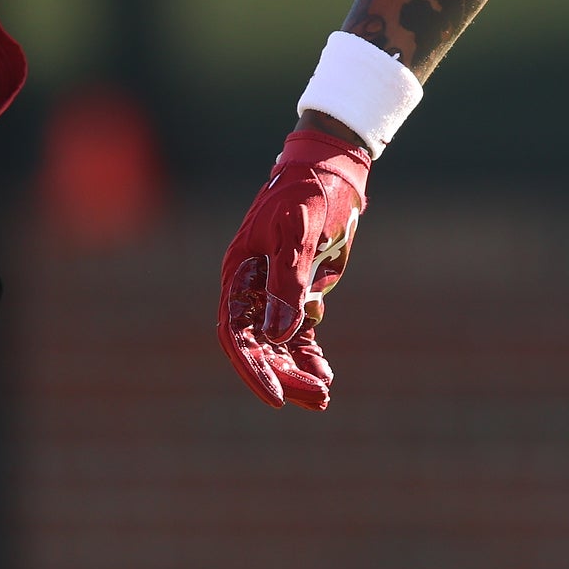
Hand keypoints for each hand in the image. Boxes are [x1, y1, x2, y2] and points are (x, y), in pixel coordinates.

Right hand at [216, 127, 370, 410]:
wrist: (332, 170)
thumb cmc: (309, 195)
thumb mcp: (298, 235)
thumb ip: (287, 283)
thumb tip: (276, 336)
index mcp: (240, 273)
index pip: (237, 333)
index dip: (253, 367)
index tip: (275, 396)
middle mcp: (252, 287)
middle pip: (259, 346)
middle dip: (284, 375)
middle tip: (317, 399)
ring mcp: (275, 291)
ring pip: (279, 345)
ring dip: (298, 371)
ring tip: (324, 396)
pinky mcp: (299, 291)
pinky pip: (299, 334)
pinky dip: (310, 355)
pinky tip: (325, 375)